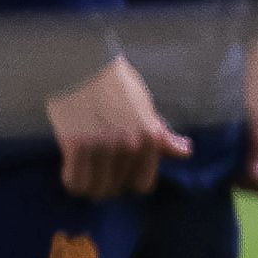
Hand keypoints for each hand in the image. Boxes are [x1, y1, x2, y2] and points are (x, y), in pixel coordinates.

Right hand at [45, 53, 185, 200]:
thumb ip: (161, 135)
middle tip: (98, 170)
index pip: (143, 185)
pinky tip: (71, 170)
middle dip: (108, 183)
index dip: (129, 181)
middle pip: (118, 188)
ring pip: (96, 190)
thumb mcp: (145, 108)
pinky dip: (72, 182)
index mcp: (150, 138)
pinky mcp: (76, 145)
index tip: (119, 173)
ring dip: (89, 186)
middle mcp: (130, 145)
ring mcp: (103, 146)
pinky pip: (75, 182)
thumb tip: (186, 152)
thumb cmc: (115, 85)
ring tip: (85, 172)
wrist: (83, 67)